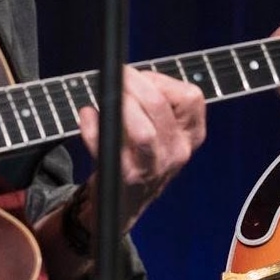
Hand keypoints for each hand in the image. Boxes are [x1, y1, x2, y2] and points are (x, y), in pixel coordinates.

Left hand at [76, 66, 205, 227]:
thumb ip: (156, 103)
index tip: (141, 79)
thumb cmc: (141, 156)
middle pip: (159, 106)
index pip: (191, 98)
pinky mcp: (125, 178)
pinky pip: (108, 148)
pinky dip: (93, 128)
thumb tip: (128, 76)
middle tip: (115, 75)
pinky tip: (88, 116)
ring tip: (104, 98)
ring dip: (118, 107)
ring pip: (142, 132)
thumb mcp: (164, 132)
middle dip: (132, 83)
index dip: (161, 80)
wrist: (123, 204)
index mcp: (191, 135)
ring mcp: (153, 168)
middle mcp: (178, 151)